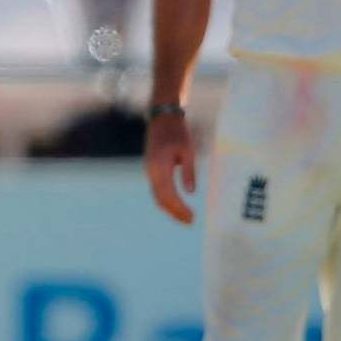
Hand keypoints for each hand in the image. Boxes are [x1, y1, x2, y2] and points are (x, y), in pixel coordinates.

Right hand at [145, 109, 196, 223]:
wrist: (162, 119)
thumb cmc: (178, 133)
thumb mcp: (188, 150)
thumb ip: (188, 171)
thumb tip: (191, 192)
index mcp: (160, 167)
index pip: (169, 194)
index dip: (180, 208)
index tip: (192, 217)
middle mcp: (151, 171)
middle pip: (161, 199)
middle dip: (175, 212)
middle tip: (189, 222)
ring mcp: (149, 171)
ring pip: (157, 196)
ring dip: (169, 208)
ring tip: (184, 217)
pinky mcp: (151, 170)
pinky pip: (156, 190)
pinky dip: (165, 200)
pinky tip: (175, 204)